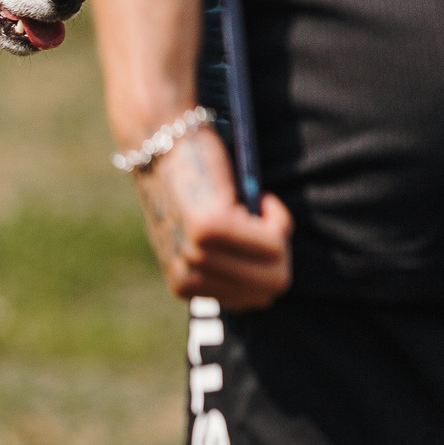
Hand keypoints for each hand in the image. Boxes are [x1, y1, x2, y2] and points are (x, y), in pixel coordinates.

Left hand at [131, 127, 290, 309]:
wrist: (161, 143)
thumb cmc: (191, 187)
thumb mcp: (203, 239)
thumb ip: (228, 264)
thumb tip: (268, 286)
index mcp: (183, 285)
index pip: (252, 301)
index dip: (267, 268)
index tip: (255, 236)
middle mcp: (187, 277)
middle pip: (271, 287)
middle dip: (281, 253)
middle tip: (266, 220)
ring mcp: (198, 254)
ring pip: (276, 264)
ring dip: (278, 230)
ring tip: (256, 204)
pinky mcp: (211, 227)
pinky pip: (274, 238)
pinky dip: (278, 216)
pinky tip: (261, 196)